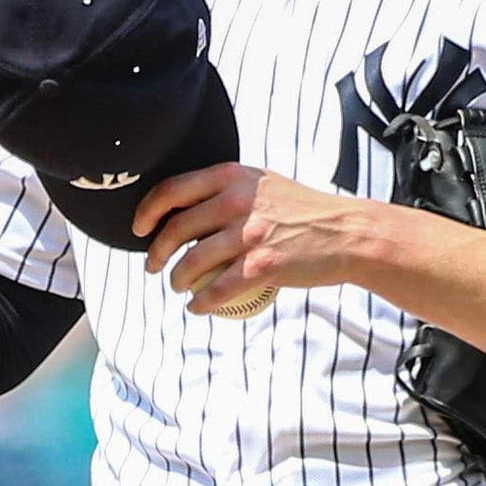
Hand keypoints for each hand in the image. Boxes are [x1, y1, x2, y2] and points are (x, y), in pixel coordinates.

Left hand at [132, 164, 368, 316]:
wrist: (346, 234)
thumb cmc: (304, 211)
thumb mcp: (263, 184)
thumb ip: (228, 189)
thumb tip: (186, 207)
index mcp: (232, 177)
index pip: (172, 191)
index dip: (146, 213)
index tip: (139, 230)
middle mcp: (236, 202)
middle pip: (175, 230)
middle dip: (156, 254)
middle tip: (154, 267)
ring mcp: (249, 235)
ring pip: (190, 263)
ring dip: (176, 280)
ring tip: (176, 287)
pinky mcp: (261, 267)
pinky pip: (216, 291)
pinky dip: (201, 304)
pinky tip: (197, 308)